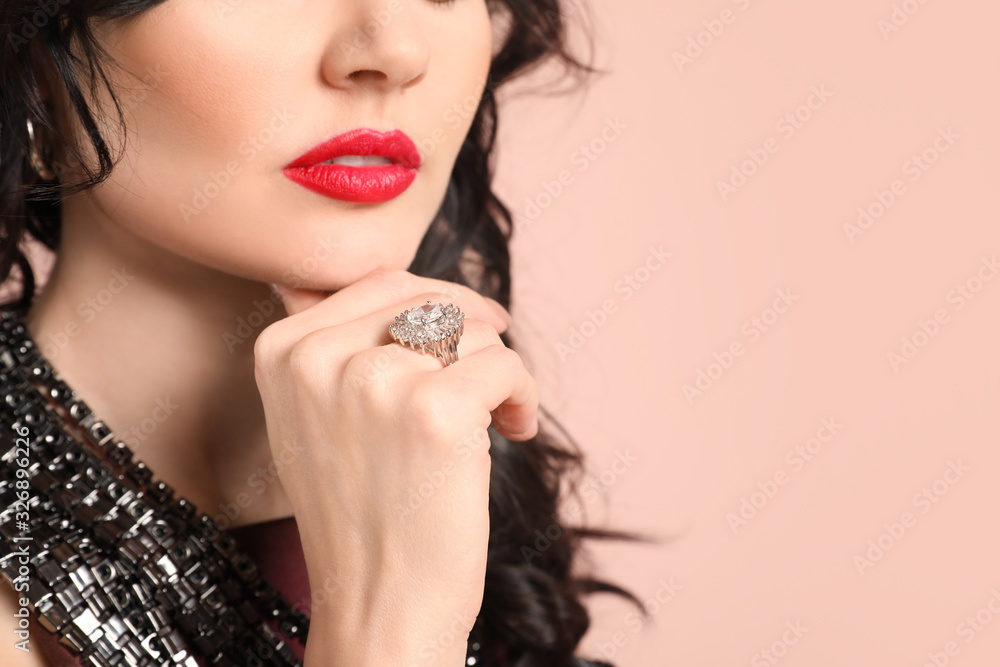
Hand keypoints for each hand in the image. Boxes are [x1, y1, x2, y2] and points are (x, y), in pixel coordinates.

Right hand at [252, 268, 538, 664]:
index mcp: (281, 352)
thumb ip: (337, 346)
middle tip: (497, 368)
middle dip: (474, 327)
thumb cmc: (360, 517)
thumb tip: (391, 280)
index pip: (377, 282)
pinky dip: (523, 395)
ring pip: (469, 330)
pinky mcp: (434, 409)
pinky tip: (514, 430)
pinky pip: (505, 363)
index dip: (436, 299)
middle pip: (427, 299)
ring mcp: (374, 381)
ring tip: (497, 419)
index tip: (472, 325)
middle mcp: (318, 358)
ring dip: (498, 371)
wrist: (379, 608)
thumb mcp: (314, 419)